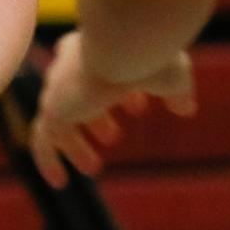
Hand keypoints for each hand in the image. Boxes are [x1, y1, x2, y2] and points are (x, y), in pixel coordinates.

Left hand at [28, 31, 195, 188]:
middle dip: (95, 117)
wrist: (123, 45)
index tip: (138, 109)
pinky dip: (49, 161)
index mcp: (97, 47)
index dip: (120, 93)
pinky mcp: (54, 109)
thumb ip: (176, 92)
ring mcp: (60, 87)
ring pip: (59, 121)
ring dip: (75, 144)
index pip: (99, 70)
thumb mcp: (170, 76)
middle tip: (112, 136)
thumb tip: (187, 108)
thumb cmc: (149, 54)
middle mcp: (71, 63)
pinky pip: (43, 141)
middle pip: (76, 94)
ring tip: (93, 167)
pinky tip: (60, 183)